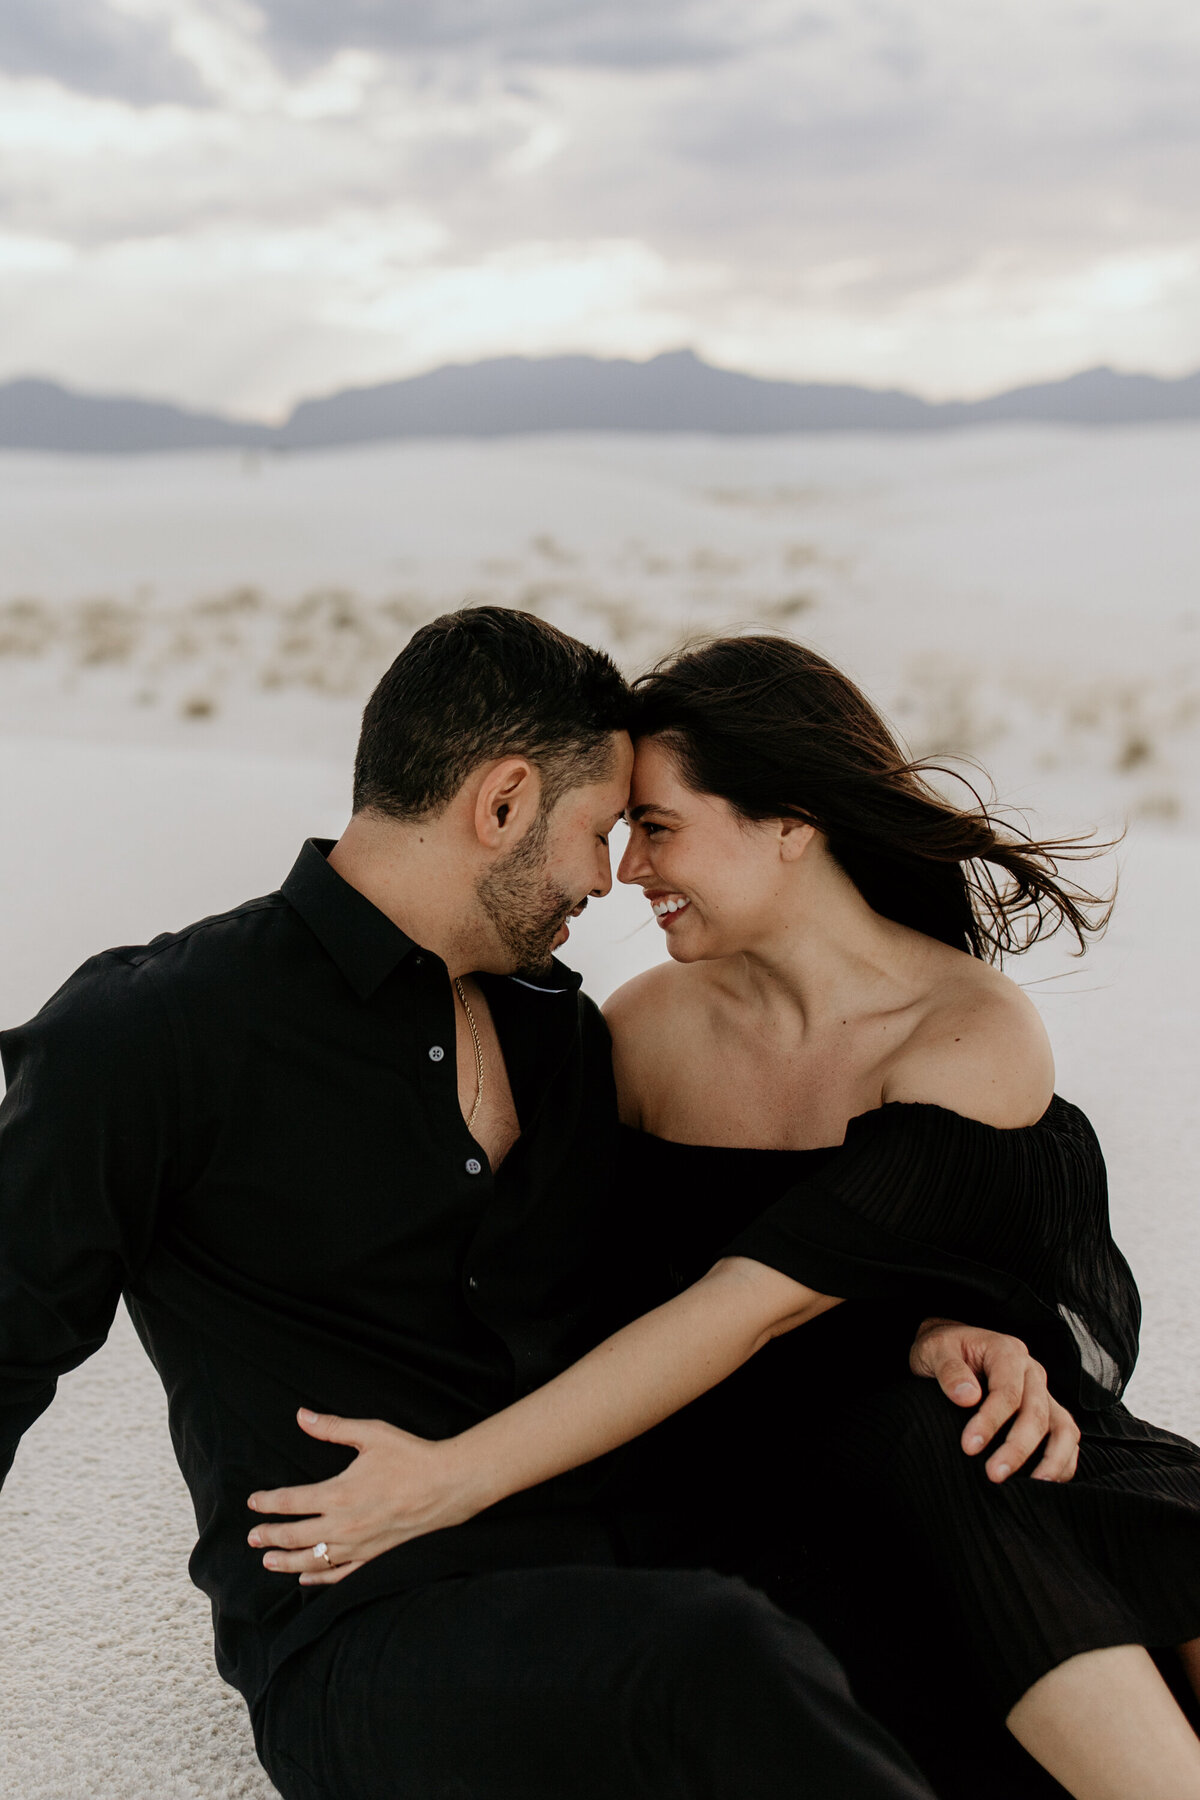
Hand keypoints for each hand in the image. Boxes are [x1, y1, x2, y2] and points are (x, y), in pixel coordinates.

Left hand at [246, 1410, 488, 1586]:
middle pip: (294, 1536)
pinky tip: (306, 1579)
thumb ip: (332, 1427)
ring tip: (267, 1561)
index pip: (290, 1502)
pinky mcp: (374, 1557)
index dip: (268, 1503)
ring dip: (286, 1562)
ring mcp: (358, 1546)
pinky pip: (339, 1575)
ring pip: (312, 1560)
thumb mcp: (370, 1434)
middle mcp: (343, 1525)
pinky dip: (319, 1579)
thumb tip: (302, 1416)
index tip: (253, 1502)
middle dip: (269, 1536)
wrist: (448, 1484)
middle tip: (252, 1537)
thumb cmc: (410, 1456)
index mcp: (339, 1493)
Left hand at [909, 1318, 1080, 1484]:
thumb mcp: (935, 1351)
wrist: (954, 1349)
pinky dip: (1063, 1461)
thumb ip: (949, 1371)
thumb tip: (967, 1397)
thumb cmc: (944, 1351)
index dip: (990, 1421)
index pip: (1007, 1391)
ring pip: (1062, 1427)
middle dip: (1017, 1448)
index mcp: (1006, 1351)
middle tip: (994, 1475)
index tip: (969, 1447)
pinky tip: (1045, 1483)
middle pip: (1036, 1413)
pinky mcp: (1049, 1410)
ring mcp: (1044, 1391)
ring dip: (1050, 1460)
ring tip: (1031, 1487)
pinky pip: (1067, 1436)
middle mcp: (1032, 1371)